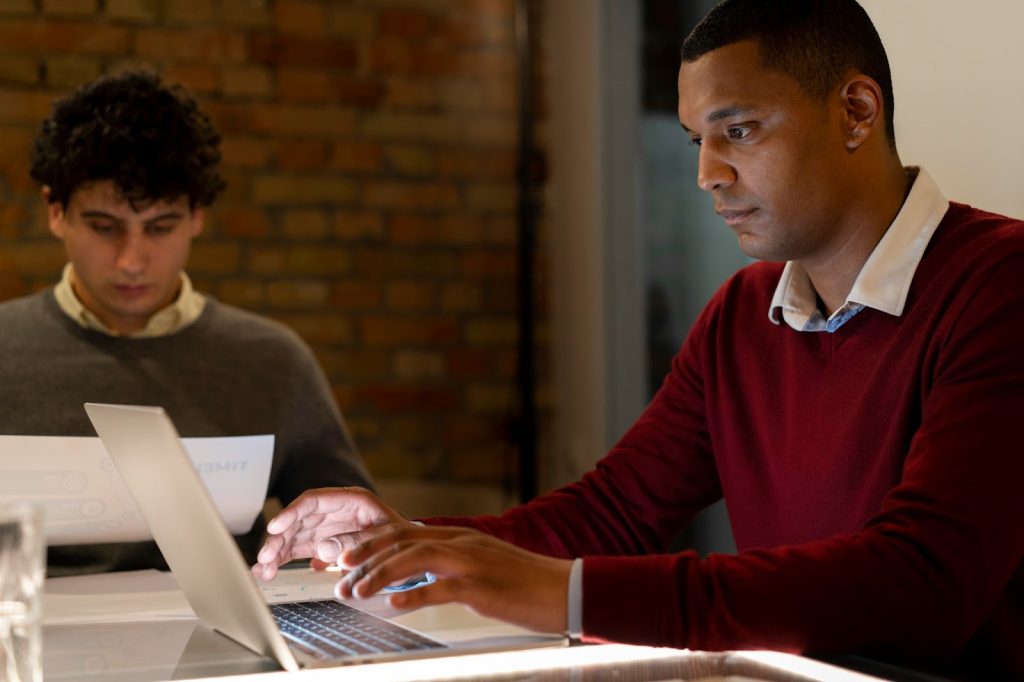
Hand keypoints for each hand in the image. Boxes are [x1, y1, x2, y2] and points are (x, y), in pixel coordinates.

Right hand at [252, 487, 409, 580]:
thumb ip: (355, 541)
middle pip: (299, 519)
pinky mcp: (324, 544)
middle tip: (265, 558)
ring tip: (262, 571)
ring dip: (277, 552)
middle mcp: (335, 511)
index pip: (314, 500)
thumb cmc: (404, 539)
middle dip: (279, 538)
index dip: (292, 512)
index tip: (275, 527)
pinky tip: (270, 572)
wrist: (413, 552)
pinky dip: (284, 560)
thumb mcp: (386, 537)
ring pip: (294, 536)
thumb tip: (322, 549)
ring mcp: (328, 528)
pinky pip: (299, 549)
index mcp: (351, 500)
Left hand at [336, 524, 572, 634]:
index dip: (371, 540)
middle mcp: (461, 543)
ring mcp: (471, 563)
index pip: (405, 530)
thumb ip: (450, 566)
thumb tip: (415, 578)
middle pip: (402, 540)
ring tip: (357, 590)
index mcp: (459, 538)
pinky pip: (441, 588)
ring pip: (414, 558)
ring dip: (380, 575)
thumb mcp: (482, 565)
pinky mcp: (481, 586)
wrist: (563, 587)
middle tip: (339, 573)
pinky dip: (414, 594)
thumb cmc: (524, 583)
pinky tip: (394, 604)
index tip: (346, 554)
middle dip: (365, 555)